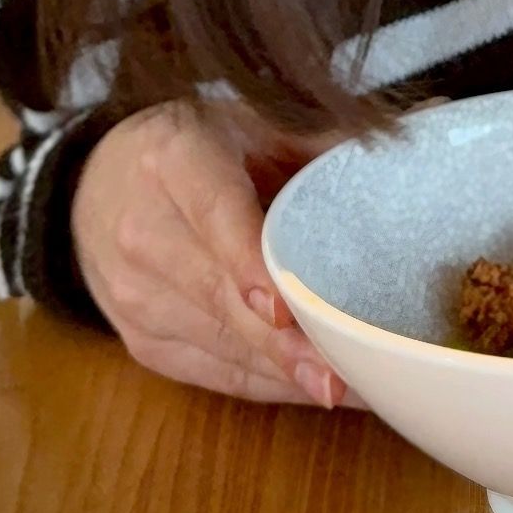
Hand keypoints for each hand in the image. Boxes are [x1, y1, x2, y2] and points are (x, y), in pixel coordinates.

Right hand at [71, 99, 359, 405]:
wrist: (94, 184)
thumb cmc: (192, 147)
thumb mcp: (249, 123)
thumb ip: (321, 141)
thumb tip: (419, 134)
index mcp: (173, 159)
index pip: (213, 214)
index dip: (247, 263)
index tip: (284, 307)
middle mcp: (142, 231)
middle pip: (219, 295)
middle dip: (283, 343)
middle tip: (346, 373)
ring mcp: (135, 296)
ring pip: (220, 343)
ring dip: (284, 373)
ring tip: (355, 387)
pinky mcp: (142, 342)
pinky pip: (213, 374)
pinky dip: (267, 385)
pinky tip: (314, 389)